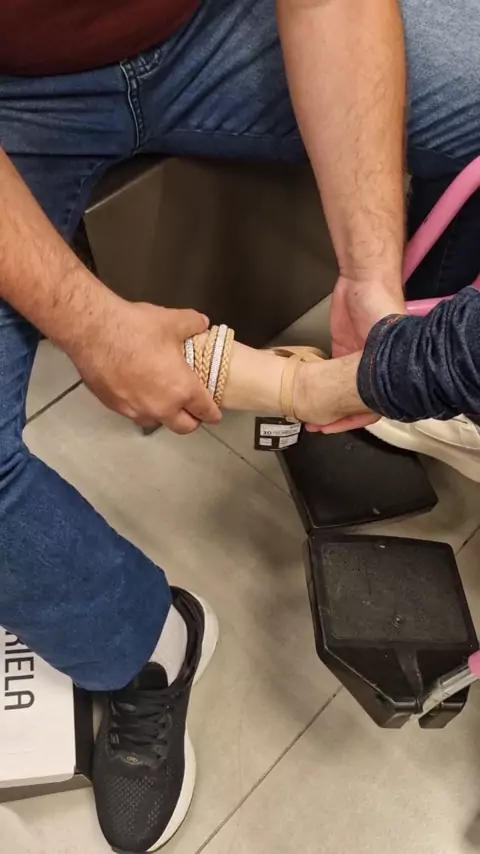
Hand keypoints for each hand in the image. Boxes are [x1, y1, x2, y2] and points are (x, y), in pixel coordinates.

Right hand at [68, 299, 220, 433]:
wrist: (93, 331)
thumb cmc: (136, 328)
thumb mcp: (172, 321)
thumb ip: (193, 324)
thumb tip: (202, 324)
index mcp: (182, 389)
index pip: (205, 411)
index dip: (213, 413)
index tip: (214, 414)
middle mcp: (161, 406)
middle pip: (183, 427)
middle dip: (191, 420)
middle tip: (192, 410)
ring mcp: (136, 409)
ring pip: (156, 421)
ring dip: (164, 414)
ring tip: (163, 399)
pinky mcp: (114, 406)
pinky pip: (133, 413)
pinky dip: (140, 406)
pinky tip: (136, 390)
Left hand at [308, 275, 405, 432]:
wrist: (366, 276)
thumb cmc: (381, 301)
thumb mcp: (381, 334)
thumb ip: (377, 355)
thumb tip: (372, 380)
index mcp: (388, 368)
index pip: (371, 404)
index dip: (355, 419)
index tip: (337, 427)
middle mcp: (372, 367)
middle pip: (354, 399)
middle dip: (337, 416)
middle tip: (318, 427)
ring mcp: (356, 358)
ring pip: (340, 388)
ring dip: (327, 402)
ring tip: (311, 415)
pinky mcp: (342, 347)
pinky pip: (330, 370)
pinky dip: (320, 382)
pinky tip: (309, 392)